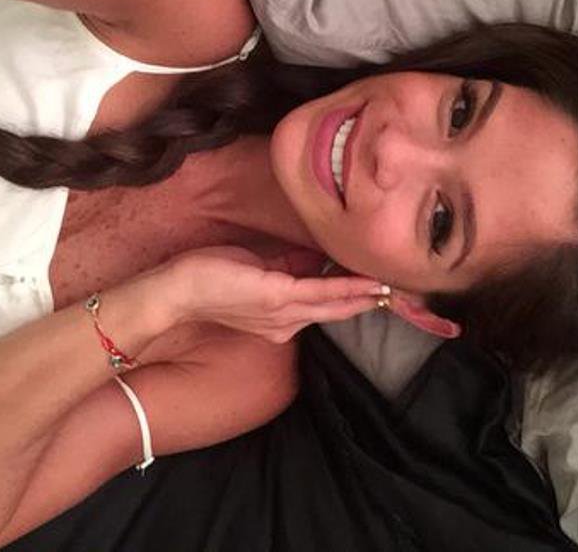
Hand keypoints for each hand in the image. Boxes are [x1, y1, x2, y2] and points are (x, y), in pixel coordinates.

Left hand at [150, 247, 387, 343]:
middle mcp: (285, 323)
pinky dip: (347, 287)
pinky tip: (368, 284)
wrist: (179, 290)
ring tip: (392, 287)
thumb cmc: (210, 278)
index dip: (351, 299)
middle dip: (366, 302)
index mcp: (279, 318)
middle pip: (335, 312)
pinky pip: (321, 292)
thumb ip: (287, 267)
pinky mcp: (278, 297)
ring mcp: (283, 313)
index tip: (376, 288)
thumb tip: (313, 255)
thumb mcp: (258, 272)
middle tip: (398, 292)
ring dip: (365, 296)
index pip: (322, 307)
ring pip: (334, 304)